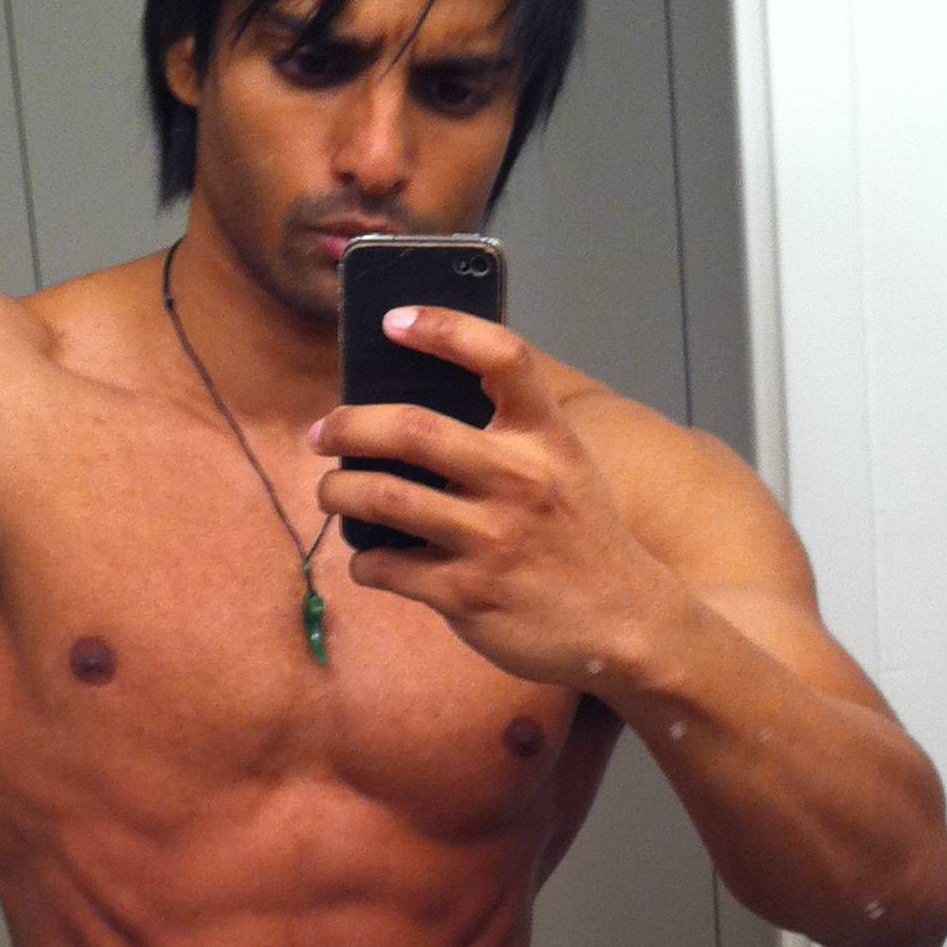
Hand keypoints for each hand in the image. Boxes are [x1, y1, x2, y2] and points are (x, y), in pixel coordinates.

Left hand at [309, 306, 674, 692]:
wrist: (624, 624)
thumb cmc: (580, 538)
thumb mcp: (565, 469)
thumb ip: (510, 437)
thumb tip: (416, 413)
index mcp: (546, 438)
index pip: (502, 357)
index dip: (444, 328)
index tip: (393, 322)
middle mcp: (519, 480)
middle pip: (412, 430)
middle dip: (348, 426)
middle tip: (322, 434)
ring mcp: (492, 540)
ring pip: (383, 498)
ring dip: (338, 492)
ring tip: (331, 492)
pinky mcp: (467, 594)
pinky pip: (387, 568)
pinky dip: (364, 564)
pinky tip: (370, 562)